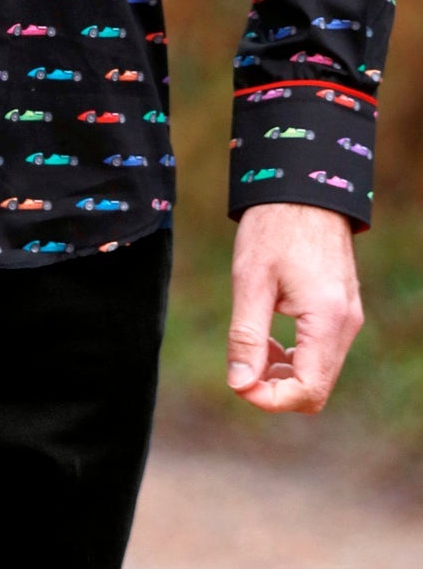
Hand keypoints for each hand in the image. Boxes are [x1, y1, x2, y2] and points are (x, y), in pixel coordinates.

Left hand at [227, 202, 362, 412]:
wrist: (301, 187)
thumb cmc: (273, 227)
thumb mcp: (251, 280)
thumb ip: (246, 336)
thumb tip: (240, 385)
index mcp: (327, 320)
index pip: (308, 391)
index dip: (270, 399)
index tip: (238, 384)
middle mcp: (346, 324)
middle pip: (316, 388)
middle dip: (276, 388)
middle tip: (241, 367)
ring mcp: (348, 317)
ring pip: (320, 372)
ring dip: (284, 372)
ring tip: (253, 348)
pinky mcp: (342, 309)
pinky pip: (323, 351)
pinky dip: (296, 355)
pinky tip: (270, 337)